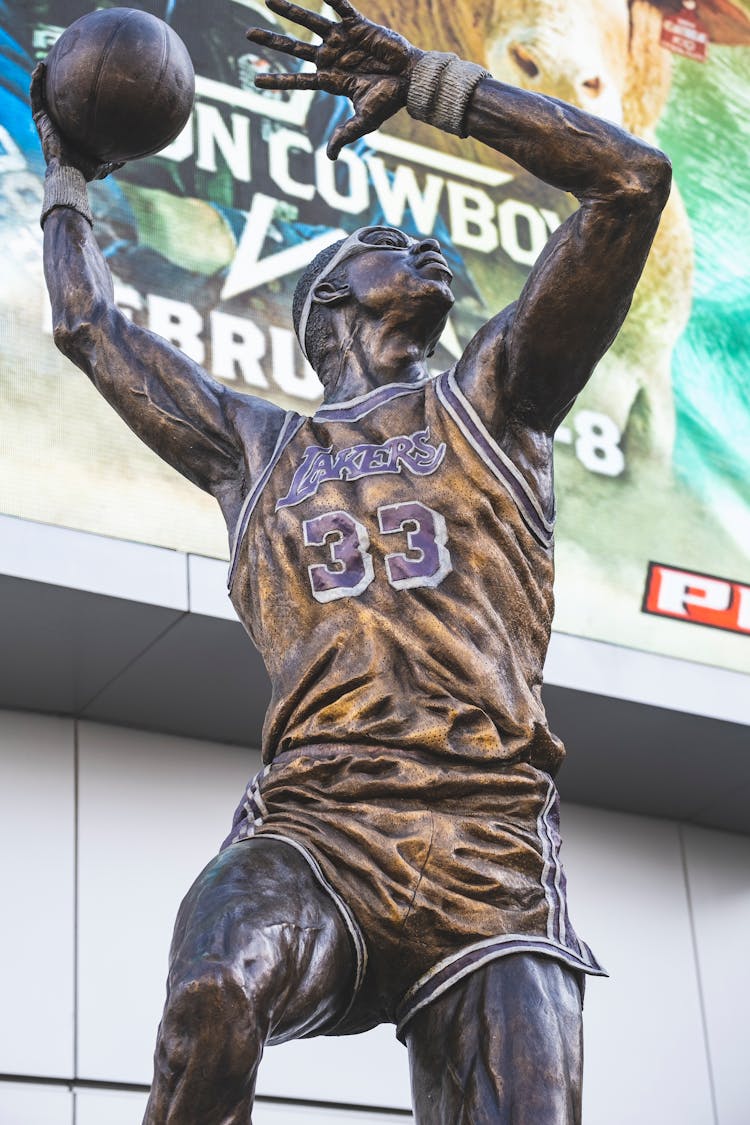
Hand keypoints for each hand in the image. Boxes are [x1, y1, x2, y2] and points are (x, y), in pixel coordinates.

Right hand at [30, 63, 123, 180]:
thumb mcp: (104, 163)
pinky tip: (39, 67)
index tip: (76, 84)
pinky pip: (35, 97)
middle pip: (52, 101)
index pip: (67, 112)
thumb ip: (114, 159)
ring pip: (40, 96)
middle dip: (52, 86)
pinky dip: (35, 82)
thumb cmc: (86, 170)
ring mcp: (46, 121)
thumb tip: (127, 157)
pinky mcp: (40, 120)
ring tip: (43, 63)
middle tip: (58, 69)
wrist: (72, 174)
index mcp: (68, 131)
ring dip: (40, 78)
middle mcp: (56, 125)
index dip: (69, 100)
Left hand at [246, 0, 420, 158]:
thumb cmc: (389, 101)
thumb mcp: (364, 121)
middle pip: (294, 48)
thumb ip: (345, 135)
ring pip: (310, 22)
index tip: (255, 81)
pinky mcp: (358, 25)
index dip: (277, 81)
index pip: (298, 82)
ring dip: (289, 10)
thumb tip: (330, 157)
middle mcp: (332, 57)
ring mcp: (343, 40)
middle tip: (248, 34)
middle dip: (272, 41)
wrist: (411, 80)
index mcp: (331, 80)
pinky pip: (340, 5)